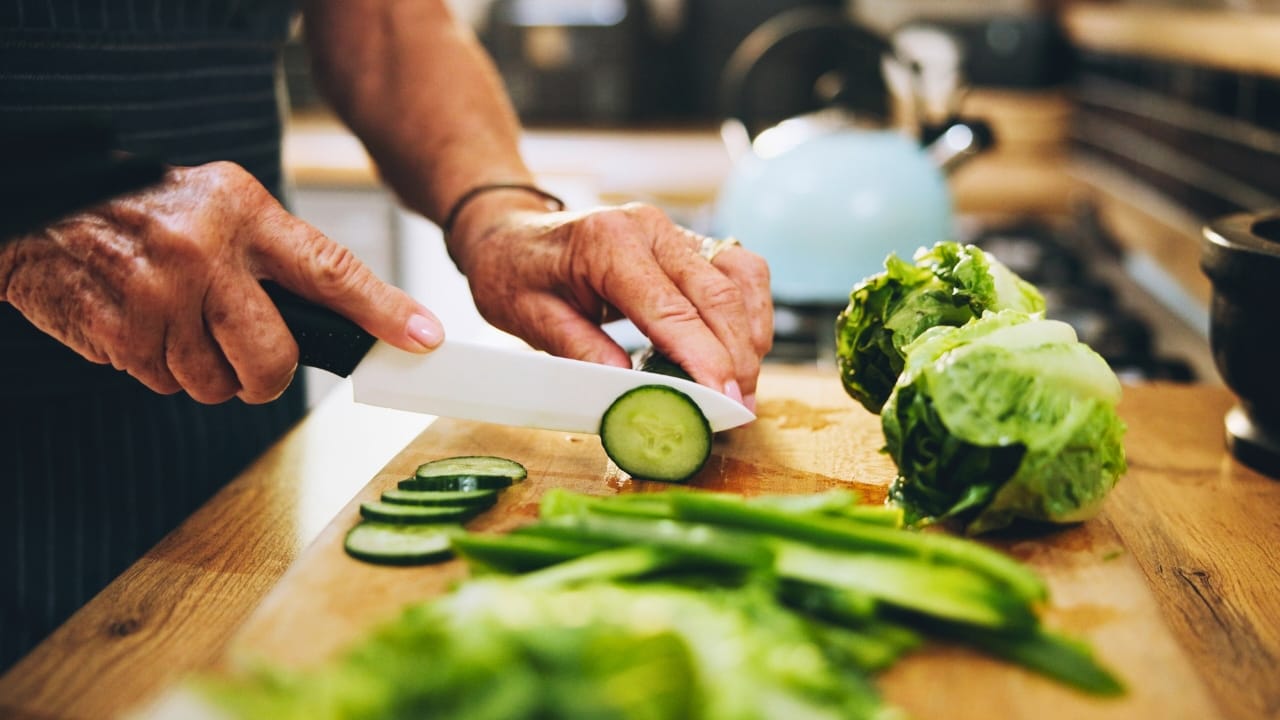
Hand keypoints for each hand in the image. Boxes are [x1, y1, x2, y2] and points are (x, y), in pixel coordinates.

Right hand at [0, 162, 442, 402]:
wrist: (44, 205)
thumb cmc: (147, 208)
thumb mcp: (222, 206)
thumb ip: (276, 258)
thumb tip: (344, 322)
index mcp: (246, 213)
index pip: (331, 270)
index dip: (383, 311)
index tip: (423, 340)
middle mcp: (208, 253)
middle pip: (274, 359)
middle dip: (263, 376)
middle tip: (243, 358)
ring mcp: (160, 295)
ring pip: (215, 384)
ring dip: (201, 372)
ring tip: (175, 320)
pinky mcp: (119, 331)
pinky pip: (164, 385)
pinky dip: (156, 368)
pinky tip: (141, 324)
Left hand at [447, 199, 772, 408]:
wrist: (510, 233)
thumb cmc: (514, 273)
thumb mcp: (530, 319)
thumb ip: (580, 351)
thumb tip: (631, 391)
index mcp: (607, 243)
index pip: (671, 308)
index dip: (705, 358)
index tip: (724, 400)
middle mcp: (649, 227)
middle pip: (717, 293)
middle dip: (737, 357)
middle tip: (739, 410)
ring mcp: (672, 230)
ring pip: (739, 276)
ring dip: (751, 333)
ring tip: (744, 387)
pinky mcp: (686, 240)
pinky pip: (738, 269)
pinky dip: (750, 310)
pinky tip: (744, 349)